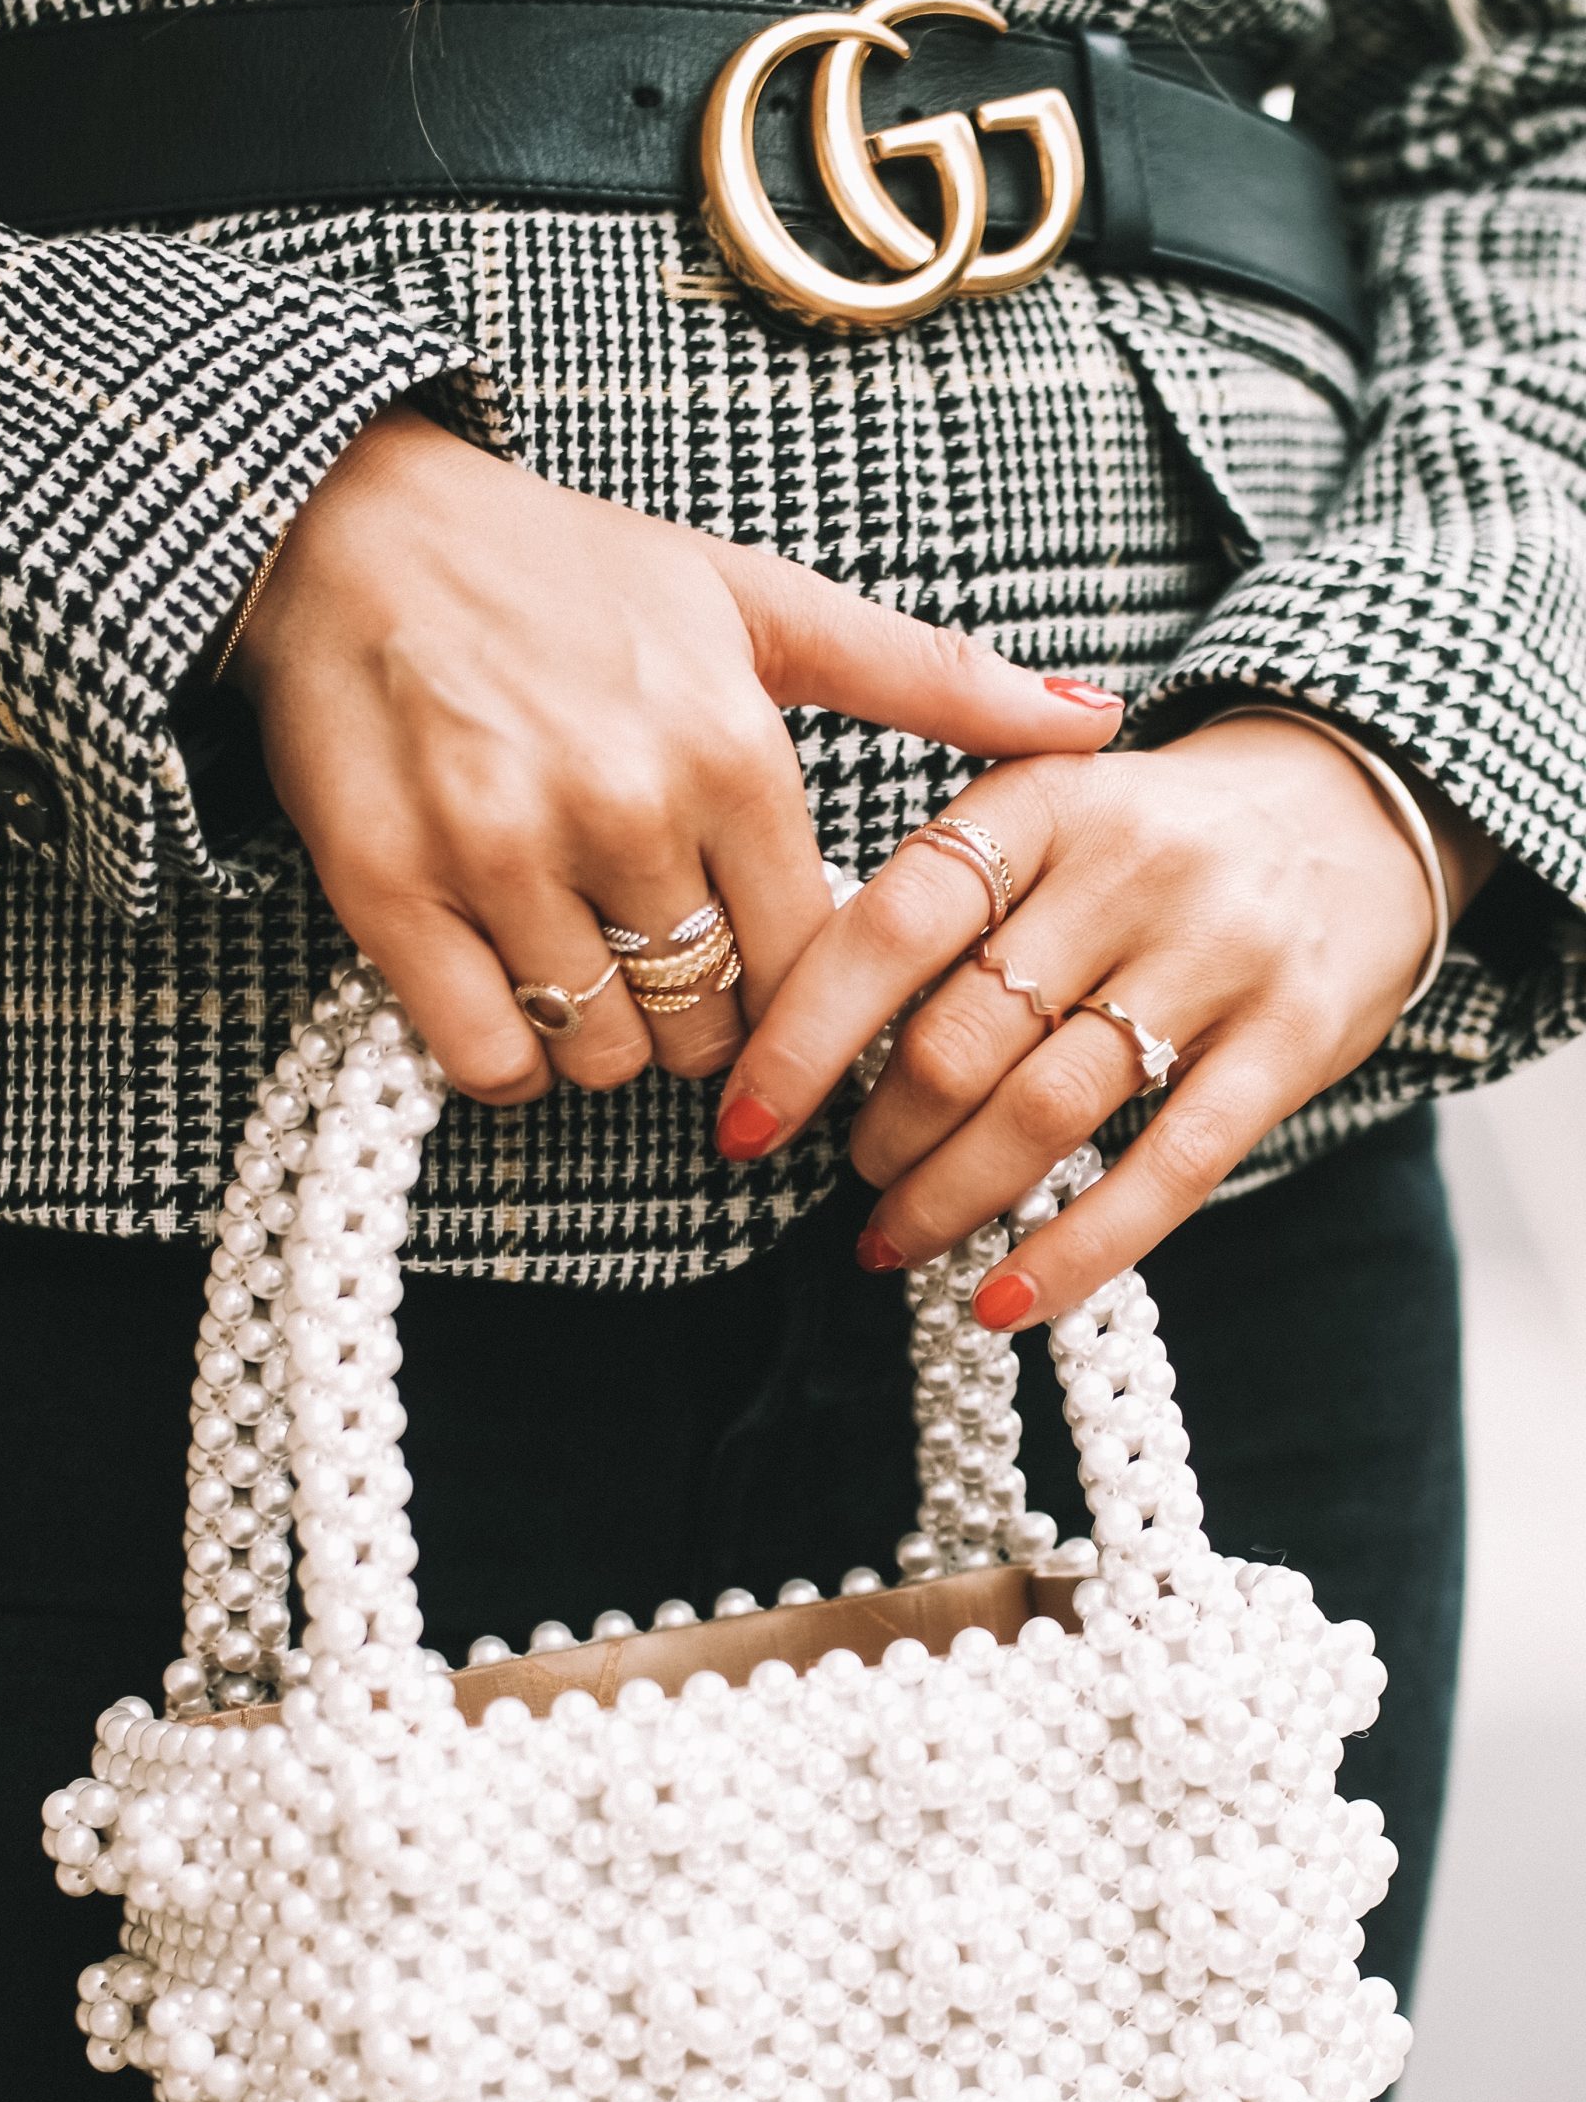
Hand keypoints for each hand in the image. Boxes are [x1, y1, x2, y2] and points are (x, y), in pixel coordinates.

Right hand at [229, 403, 1123, 1104]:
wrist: (357, 529)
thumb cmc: (570, 570)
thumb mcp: (762, 602)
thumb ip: (930, 675)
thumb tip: (1099, 720)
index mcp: (733, 748)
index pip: (817, 962)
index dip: (806, 993)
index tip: (774, 977)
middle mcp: (625, 808)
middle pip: (714, 1026)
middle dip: (709, 1022)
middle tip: (675, 966)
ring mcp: (501, 853)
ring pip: (605, 1052)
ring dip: (610, 1040)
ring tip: (594, 964)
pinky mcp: (391, 890)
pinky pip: (488, 1058)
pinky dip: (512, 1056)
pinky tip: (516, 990)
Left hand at [714, 711, 1497, 1325]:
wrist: (1357, 805)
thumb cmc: (1152, 834)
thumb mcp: (1044, 813)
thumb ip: (942, 896)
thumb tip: (796, 1031)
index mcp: (1039, 800)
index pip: (892, 924)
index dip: (801, 1036)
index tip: (744, 1124)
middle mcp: (1129, 867)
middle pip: (959, 1036)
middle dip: (879, 1131)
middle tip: (851, 1172)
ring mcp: (1218, 954)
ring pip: (1047, 1112)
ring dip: (949, 1197)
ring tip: (897, 1233)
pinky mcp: (1292, 1040)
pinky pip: (1167, 1171)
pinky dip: (1074, 1253)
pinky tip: (1002, 1302)